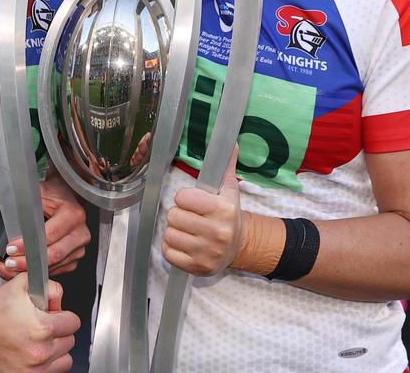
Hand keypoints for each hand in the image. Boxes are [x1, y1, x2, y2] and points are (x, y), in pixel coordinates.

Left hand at [0, 175, 89, 279]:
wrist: (68, 198)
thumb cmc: (54, 194)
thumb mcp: (36, 189)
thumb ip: (14, 187)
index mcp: (72, 215)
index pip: (49, 234)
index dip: (29, 244)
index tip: (10, 248)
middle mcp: (80, 233)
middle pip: (53, 255)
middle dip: (27, 262)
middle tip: (7, 263)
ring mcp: (78, 248)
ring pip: (53, 266)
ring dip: (29, 270)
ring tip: (6, 268)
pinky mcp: (74, 258)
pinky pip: (55, 271)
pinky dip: (37, 273)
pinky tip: (21, 270)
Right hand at [0, 273, 78, 372]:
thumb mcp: (23, 284)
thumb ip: (49, 286)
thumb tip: (60, 298)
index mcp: (42, 328)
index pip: (74, 323)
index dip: (63, 316)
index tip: (53, 316)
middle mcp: (40, 351)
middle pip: (70, 341)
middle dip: (59, 332)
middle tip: (42, 327)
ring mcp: (34, 369)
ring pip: (65, 360)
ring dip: (56, 350)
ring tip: (40, 341)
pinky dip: (47, 364)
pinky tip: (34, 353)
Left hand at [161, 147, 242, 276]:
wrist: (241, 246)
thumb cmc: (229, 216)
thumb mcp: (229, 191)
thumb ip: (226, 167)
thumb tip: (231, 143)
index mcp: (222, 210)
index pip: (182, 198)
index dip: (185, 199)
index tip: (193, 203)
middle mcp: (216, 232)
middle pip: (174, 216)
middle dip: (179, 215)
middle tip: (189, 218)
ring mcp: (207, 252)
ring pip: (169, 235)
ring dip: (174, 232)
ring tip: (187, 231)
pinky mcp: (197, 267)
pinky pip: (168, 253)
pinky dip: (172, 248)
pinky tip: (184, 243)